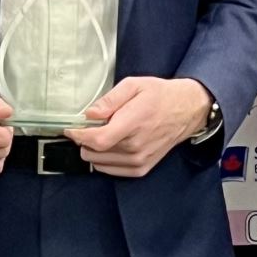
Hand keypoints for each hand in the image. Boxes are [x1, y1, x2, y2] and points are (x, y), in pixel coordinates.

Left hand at [63, 77, 211, 177]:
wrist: (186, 110)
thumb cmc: (160, 96)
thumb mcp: (134, 85)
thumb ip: (110, 100)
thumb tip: (90, 114)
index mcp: (134, 122)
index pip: (98, 140)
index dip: (79, 136)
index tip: (70, 129)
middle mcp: (136, 145)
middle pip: (95, 153)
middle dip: (84, 141)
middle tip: (87, 128)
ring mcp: (140, 160)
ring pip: (100, 163)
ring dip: (93, 151)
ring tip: (100, 135)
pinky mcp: (142, 168)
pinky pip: (112, 171)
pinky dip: (104, 161)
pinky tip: (108, 147)